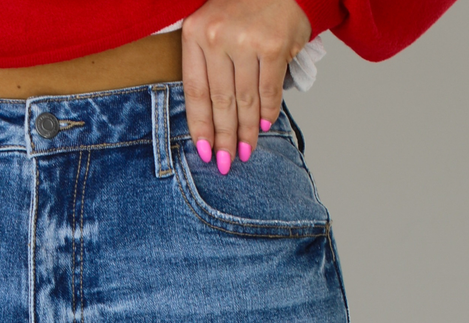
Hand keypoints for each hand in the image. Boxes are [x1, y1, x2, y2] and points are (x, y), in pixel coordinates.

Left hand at [181, 0, 309, 173]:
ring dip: (246, 131)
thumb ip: (209, 64)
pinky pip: (268, 90)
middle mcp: (217, 36)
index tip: (205, 151)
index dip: (200, 126)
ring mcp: (245, 41)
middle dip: (224, 137)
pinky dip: (268, 112)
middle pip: (220, 100)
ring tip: (245, 152)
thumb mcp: (213, 26)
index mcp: (195, 33)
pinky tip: (265, 127)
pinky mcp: (272, 46)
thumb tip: (214, 118)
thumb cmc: (244, 6)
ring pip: (244, 100)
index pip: (196, 91)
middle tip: (226, 162)